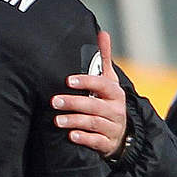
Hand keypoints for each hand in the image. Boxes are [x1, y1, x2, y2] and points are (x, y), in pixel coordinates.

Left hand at [52, 30, 127, 157]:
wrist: (122, 134)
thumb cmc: (108, 102)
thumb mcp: (109, 82)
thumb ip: (103, 60)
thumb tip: (102, 33)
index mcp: (115, 93)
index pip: (102, 84)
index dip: (86, 81)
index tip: (68, 80)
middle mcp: (116, 110)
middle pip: (94, 105)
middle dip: (74, 103)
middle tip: (54, 101)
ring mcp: (112, 128)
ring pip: (93, 123)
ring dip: (74, 121)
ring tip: (57, 121)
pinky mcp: (107, 144)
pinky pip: (97, 142)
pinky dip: (84, 138)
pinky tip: (71, 136)